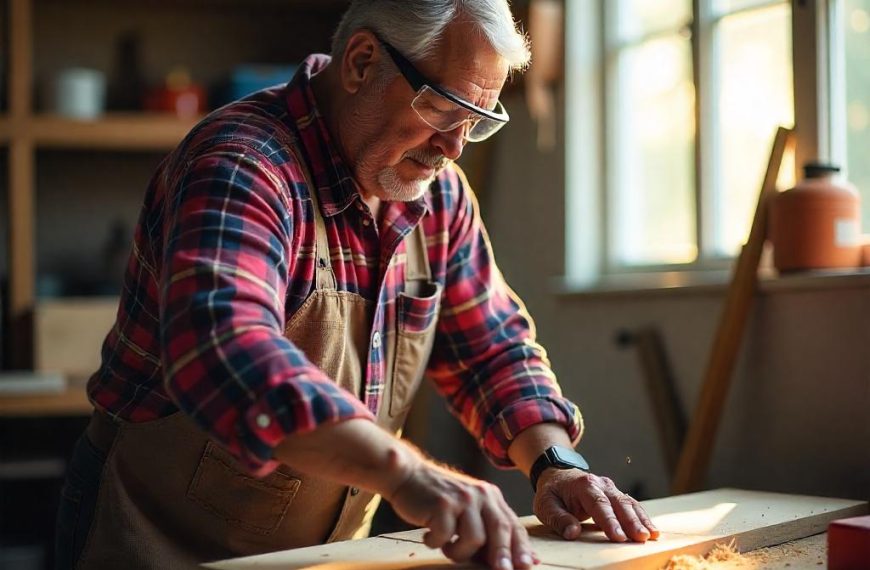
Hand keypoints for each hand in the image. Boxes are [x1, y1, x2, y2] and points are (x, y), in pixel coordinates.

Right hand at [386, 460, 538, 569]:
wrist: (408, 476)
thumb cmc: (439, 499)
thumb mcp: (469, 508)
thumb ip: (490, 528)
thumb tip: (520, 557)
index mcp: (491, 496)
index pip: (513, 525)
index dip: (521, 547)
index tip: (528, 566)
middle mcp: (480, 495)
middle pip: (500, 530)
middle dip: (503, 555)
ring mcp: (461, 498)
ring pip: (474, 538)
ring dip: (459, 552)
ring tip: (446, 547)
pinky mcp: (442, 504)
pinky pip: (446, 536)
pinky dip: (436, 543)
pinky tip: (428, 536)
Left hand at [533, 469, 659, 542]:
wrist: (558, 475)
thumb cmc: (552, 493)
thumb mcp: (546, 505)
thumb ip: (559, 518)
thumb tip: (572, 533)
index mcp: (583, 485)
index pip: (598, 504)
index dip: (609, 521)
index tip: (618, 537)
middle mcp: (601, 484)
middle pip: (619, 503)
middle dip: (631, 521)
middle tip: (641, 538)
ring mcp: (611, 489)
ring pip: (629, 503)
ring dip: (641, 520)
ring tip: (651, 536)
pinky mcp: (617, 495)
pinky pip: (632, 506)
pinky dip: (643, 517)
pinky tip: (653, 530)